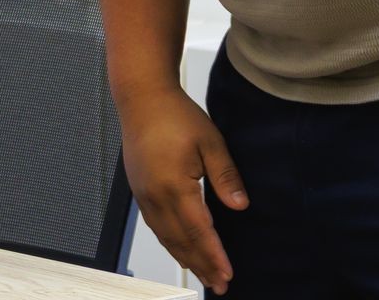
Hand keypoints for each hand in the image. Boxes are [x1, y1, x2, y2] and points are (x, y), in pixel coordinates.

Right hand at [121, 87, 247, 294]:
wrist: (142, 97)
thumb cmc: (174, 114)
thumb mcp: (210, 141)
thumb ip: (225, 176)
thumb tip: (240, 206)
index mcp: (174, 186)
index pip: (199, 231)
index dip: (214, 255)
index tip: (227, 273)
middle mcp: (155, 196)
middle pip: (181, 241)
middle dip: (201, 265)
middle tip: (219, 284)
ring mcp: (144, 195)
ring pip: (166, 237)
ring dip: (185, 258)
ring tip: (202, 273)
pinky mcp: (139, 190)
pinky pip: (155, 226)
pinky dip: (170, 242)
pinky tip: (179, 248)